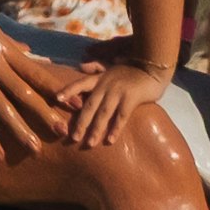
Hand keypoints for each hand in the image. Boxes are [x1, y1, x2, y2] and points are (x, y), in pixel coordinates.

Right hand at [0, 30, 57, 166]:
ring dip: (20, 129)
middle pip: (26, 92)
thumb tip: (27, 49)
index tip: (76, 102)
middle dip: (46, 113)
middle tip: (65, 132)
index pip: (37, 72)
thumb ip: (8, 41)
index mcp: (4, 46)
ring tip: (35, 149)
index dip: (57, 89)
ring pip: (3, 106)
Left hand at [18, 52, 168, 163]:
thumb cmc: (133, 69)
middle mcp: (106, 84)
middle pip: (89, 105)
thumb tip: (81, 66)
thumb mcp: (112, 67)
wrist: (153, 67)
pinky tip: (110, 140)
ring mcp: (118, 91)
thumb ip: (97, 68)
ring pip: (103, 113)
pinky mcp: (131, 98)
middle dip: (81, 122)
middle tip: (73, 137)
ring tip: (89, 143)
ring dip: (95, 129)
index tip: (56, 98)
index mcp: (100, 77)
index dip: (68, 90)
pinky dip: (115, 129)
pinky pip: (121, 116)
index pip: (80, 83)